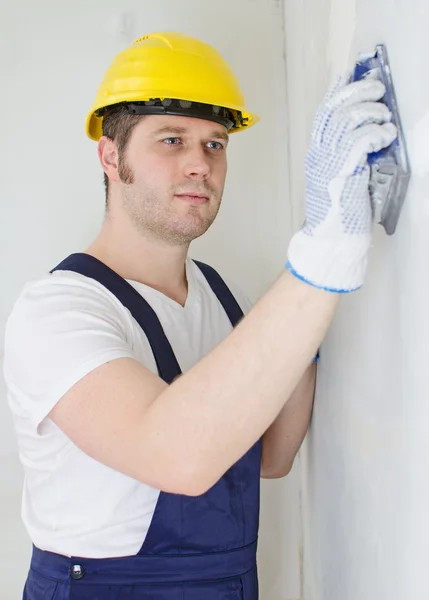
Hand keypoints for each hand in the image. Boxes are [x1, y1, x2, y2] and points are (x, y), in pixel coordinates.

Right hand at [286, 74, 396, 292]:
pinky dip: (378, 132)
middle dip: (358, 91)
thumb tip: (366, 131)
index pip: (323, 113)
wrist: (333, 238)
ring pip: (348, 119)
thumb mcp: (341, 175)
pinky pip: (362, 140)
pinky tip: (387, 136)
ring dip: (372, 111)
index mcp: (316, 154)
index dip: (336, 89)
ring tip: (385, 116)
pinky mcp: (344, 172)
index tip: (349, 73)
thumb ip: (347, 154)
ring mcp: (329, 162)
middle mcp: (319, 154)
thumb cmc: (340, 212)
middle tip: (378, 88)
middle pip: (335, 108)